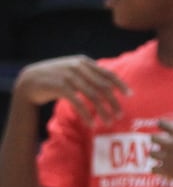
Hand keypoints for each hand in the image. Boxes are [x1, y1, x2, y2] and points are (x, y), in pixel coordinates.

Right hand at [13, 56, 129, 122]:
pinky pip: (79, 103)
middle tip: (120, 115)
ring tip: (109, 122)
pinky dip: (87, 114)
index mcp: (83, 62)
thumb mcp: (72, 70)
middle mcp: (78, 67)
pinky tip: (91, 124)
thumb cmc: (54, 77)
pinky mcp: (60, 87)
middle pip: (103, 87)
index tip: (130, 95)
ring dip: (103, 111)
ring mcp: (69, 76)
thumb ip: (88, 74)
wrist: (28, 80)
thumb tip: (109, 85)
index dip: (120, 84)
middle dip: (114, 102)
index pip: (107, 74)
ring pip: (93, 96)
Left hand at [151, 99, 172, 186]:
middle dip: (158, 141)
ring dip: (158, 155)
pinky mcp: (167, 172)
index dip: (164, 126)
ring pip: (152, 154)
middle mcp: (170, 144)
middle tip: (166, 146)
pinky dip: (158, 169)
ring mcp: (167, 158)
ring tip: (167, 159)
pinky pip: (153, 168)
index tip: (168, 130)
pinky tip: (168, 170)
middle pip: (152, 138)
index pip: (161, 123)